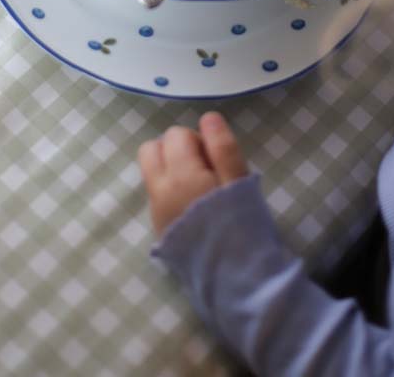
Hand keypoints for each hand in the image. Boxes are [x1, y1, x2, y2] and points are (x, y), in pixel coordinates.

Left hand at [138, 112, 247, 235]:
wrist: (234, 277)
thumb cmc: (242, 224)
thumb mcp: (239, 181)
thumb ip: (222, 146)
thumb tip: (208, 117)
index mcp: (179, 174)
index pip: (175, 135)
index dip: (197, 139)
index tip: (216, 158)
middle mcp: (159, 189)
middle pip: (151, 149)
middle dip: (175, 148)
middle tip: (204, 165)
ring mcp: (156, 210)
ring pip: (151, 171)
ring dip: (170, 167)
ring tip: (199, 184)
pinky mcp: (159, 227)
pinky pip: (156, 193)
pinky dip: (170, 188)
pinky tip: (194, 204)